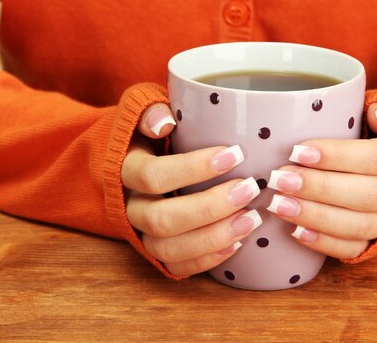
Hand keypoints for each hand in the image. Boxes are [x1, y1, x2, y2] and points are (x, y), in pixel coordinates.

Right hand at [121, 104, 261, 276]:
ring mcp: (141, 232)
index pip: (152, 175)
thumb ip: (149, 111)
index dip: (192, 168)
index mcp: (125, 169)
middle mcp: (130, 206)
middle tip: (249, 189)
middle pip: (161, 219)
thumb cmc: (149, 133)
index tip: (234, 155)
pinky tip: (238, 243)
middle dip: (209, 208)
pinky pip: (175, 267)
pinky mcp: (156, 251)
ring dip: (213, 238)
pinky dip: (206, 260)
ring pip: (168, 249)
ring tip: (251, 221)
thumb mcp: (142, 109)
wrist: (133, 160)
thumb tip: (164, 123)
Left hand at [266, 102, 376, 258]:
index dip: (337, 156)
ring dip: (317, 217)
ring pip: (360, 226)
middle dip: (319, 189)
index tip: (297, 152)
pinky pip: (355, 249)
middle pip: (367, 195)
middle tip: (279, 179)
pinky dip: (325, 243)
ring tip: (279, 205)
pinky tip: (296, 232)